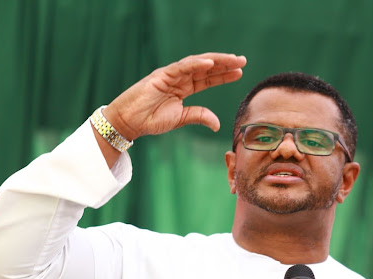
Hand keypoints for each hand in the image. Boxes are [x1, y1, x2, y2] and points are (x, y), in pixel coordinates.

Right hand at [104, 53, 246, 139]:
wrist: (129, 122)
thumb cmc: (151, 119)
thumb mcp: (180, 119)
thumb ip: (199, 116)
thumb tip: (217, 124)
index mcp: (183, 88)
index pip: (207, 79)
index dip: (223, 76)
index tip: (240, 73)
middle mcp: (179, 78)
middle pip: (206, 68)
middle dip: (224, 64)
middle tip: (243, 61)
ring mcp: (171, 75)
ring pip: (197, 63)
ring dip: (216, 60)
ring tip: (233, 60)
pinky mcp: (161, 75)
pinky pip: (182, 67)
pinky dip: (196, 64)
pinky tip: (210, 63)